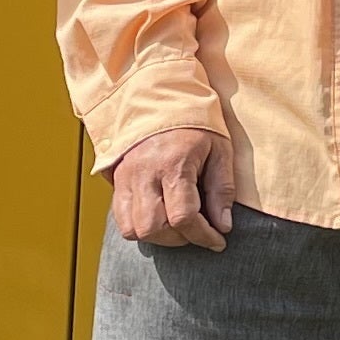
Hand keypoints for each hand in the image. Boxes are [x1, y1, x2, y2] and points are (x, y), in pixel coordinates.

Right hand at [110, 126, 233, 249]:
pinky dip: (139, 226)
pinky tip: (159, 217)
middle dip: (179, 239)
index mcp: (173, 164)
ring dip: (157, 236)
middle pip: (153, 228)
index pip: (183, 217)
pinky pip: (120, 218)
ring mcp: (126, 178)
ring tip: (176, 226)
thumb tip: (223, 226)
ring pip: (132, 228)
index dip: (203, 236)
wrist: (159, 99)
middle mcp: (145, 173)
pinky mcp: (117, 181)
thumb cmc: (194, 123)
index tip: (217, 241)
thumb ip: (222, 189)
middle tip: (196, 231)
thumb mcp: (219, 151)